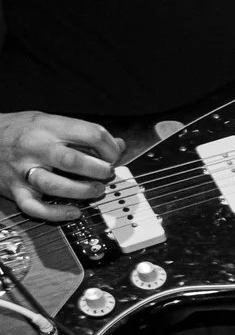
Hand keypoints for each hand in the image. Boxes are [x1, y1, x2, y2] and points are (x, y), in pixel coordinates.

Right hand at [1, 110, 122, 220]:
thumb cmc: (20, 129)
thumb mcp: (48, 121)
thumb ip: (82, 133)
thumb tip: (119, 144)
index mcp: (48, 127)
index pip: (90, 133)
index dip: (110, 147)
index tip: (113, 156)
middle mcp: (35, 147)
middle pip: (73, 161)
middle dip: (99, 169)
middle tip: (107, 173)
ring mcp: (24, 170)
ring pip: (55, 185)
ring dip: (82, 191)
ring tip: (96, 190)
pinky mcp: (15, 189)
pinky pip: (35, 207)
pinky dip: (56, 213)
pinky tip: (74, 212)